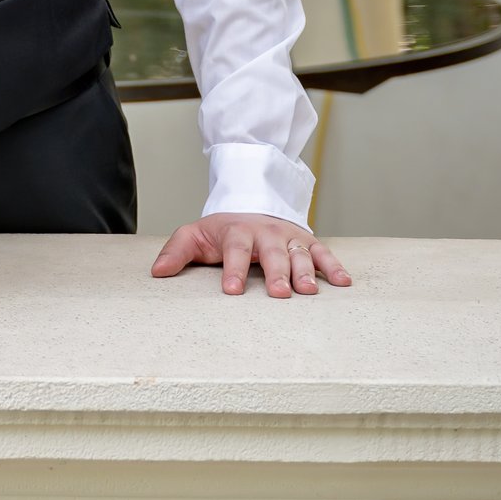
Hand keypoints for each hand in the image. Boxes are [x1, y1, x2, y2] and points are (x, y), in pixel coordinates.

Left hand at [150, 214, 351, 298]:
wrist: (250, 205)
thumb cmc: (221, 230)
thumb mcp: (194, 235)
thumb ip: (177, 251)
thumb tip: (157, 272)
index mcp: (238, 231)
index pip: (235, 250)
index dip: (233, 269)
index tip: (231, 290)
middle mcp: (266, 233)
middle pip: (272, 253)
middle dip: (276, 273)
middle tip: (279, 294)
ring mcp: (289, 237)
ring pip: (299, 254)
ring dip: (306, 272)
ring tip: (308, 292)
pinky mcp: (306, 242)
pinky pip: (323, 253)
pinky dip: (334, 266)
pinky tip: (343, 283)